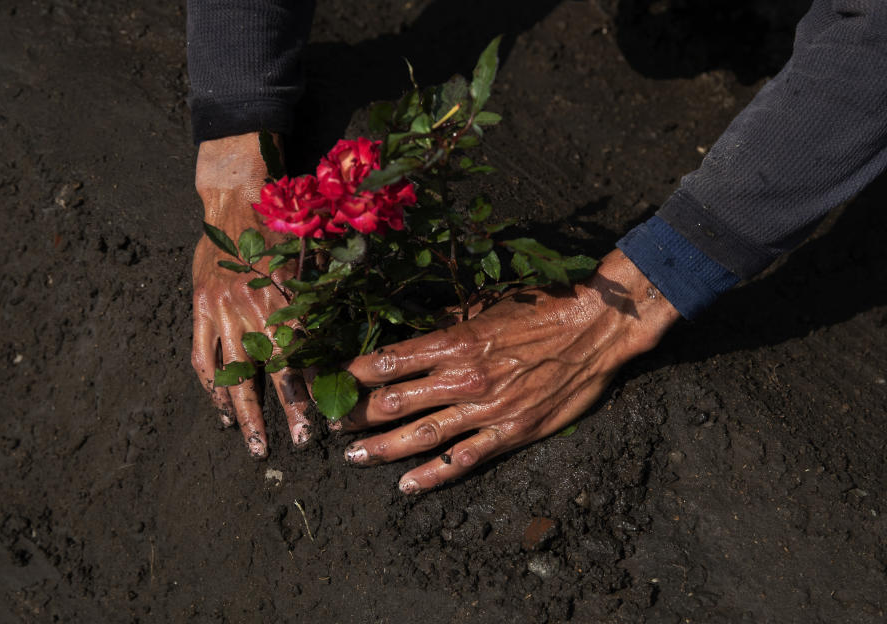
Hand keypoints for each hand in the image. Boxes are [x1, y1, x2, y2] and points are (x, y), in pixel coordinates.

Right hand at [190, 133, 311, 456]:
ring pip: (234, 373)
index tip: (332, 416)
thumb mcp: (311, 257)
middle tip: (301, 444)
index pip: (307, 354)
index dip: (319, 387)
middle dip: (287, 411)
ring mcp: (222, 311)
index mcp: (288, 297)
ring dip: (245, 413)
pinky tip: (222, 412)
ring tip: (256, 445)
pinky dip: (211, 388)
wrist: (236, 197)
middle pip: (274, 371)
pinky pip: (202, 358)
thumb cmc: (283, 227)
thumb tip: (344, 341)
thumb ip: (323, 298)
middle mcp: (255, 308)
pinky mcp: (199, 309)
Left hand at [339, 249, 679, 492]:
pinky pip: (463, 460)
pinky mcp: (510, 433)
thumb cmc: (540, 310)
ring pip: (421, 435)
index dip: (354, 374)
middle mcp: (462, 377)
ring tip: (353, 456)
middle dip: (356, 414)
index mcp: (454, 341)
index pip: (388, 361)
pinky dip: (433, 476)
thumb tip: (409, 334)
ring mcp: (486, 410)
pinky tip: (407, 486)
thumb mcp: (486, 307)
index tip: (331, 381)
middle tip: (330, 424)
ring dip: (381, 448)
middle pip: (394, 401)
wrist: (594, 329)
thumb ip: (446, 325)